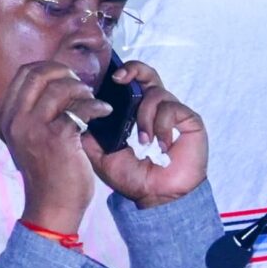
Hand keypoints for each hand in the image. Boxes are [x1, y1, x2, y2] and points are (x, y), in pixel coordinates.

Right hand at [0, 61, 99, 233]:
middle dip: (65, 73)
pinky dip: (97, 107)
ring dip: (83, 90)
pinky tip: (105, 112)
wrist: (52, 205)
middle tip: (81, 86)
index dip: (49, 68)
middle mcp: (17, 120)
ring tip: (93, 102)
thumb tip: (56, 85)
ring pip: (60, 88)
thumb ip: (35, 114)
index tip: (66, 77)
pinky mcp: (58, 138)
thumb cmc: (47, 173)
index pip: (24, 74)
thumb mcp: (29, 139)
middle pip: (39, 74)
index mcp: (8, 118)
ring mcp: (35, 129)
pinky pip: (80, 109)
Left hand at [86, 62, 207, 208]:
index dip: (123, 74)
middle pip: (148, 73)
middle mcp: (155, 108)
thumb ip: (90, 135)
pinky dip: (162, 126)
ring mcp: (174, 113)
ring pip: (156, 93)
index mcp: (135, 112)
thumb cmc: (133, 178)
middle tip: (120, 79)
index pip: (131, 83)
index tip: (111, 78)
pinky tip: (161, 146)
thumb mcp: (102, 155)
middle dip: (134, 70)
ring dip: (145, 116)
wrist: (157, 197)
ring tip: (143, 141)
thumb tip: (76, 113)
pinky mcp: (190, 120)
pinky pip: (171, 108)